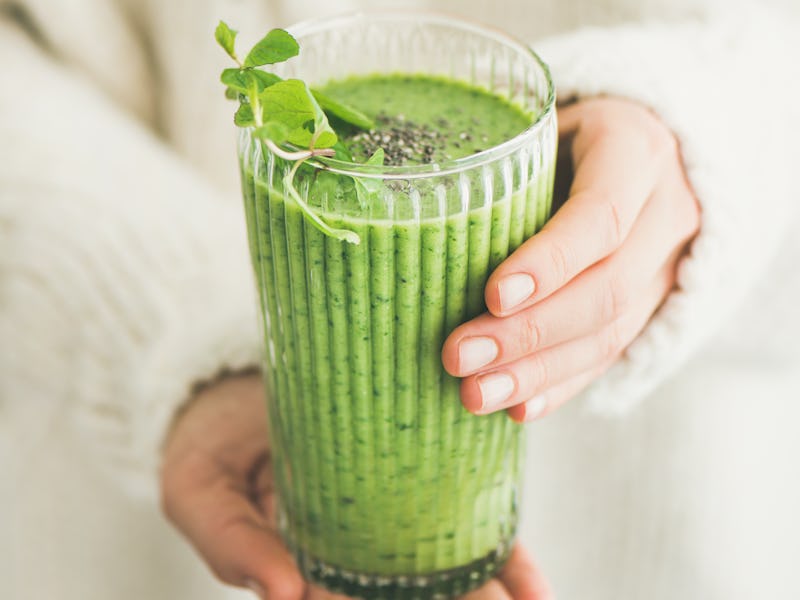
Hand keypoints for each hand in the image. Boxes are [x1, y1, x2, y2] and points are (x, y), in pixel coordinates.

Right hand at [161, 374, 552, 599]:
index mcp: (304, 568)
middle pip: (408, 597)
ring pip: (444, 571)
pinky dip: (500, 552)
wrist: (237, 384)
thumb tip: (280, 594)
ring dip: (486, 593)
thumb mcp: (197, 489)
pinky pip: (462, 520)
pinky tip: (533, 583)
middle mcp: (355, 554)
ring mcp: (389, 518)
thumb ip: (227, 540)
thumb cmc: (210, 442)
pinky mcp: (417, 475)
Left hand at [442, 97, 699, 421]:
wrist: (646, 152)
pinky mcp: (653, 305)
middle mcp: (665, 213)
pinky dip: (561, 385)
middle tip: (459, 357)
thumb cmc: (569, 135)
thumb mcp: (546, 126)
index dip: (552, 261)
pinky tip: (518, 408)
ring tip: (475, 395)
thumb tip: (410, 212)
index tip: (493, 295)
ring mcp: (666, 267)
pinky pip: (611, 354)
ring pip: (610, 333)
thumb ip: (506, 164)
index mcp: (637, 152)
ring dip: (538, 372)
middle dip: (529, 332)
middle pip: (607, 288)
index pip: (603, 215)